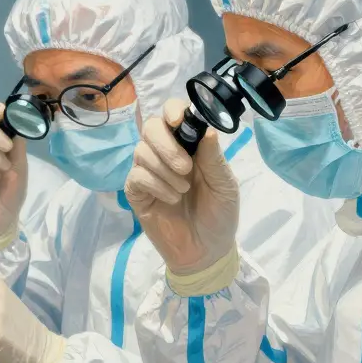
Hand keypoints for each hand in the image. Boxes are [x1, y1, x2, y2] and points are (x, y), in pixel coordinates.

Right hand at [125, 99, 239, 274]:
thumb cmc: (219, 214)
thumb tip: (207, 129)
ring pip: (141, 151)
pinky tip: (171, 199)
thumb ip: (214, 158)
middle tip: (185, 168)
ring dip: (165, 170)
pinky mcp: (136, 192)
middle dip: (166, 144)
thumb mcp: (224, 185)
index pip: (172, 115)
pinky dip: (155, 185)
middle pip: (150, 127)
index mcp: (189, 145)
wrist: (207, 251)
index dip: (172, 111)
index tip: (179, 122)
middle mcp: (165, 153)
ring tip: (184, 190)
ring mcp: (149, 172)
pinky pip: (136, 176)